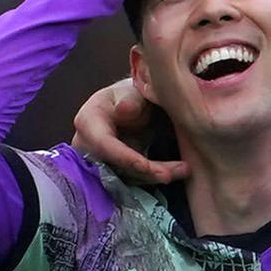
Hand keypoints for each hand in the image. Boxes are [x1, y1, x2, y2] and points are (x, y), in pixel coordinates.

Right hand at [71, 78, 187, 183]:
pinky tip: (178, 171)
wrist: (134, 105)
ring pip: (125, 177)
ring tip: (184, 169)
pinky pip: (133, 180)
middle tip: (171, 174)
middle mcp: (87, 146)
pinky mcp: (113, 171)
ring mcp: (98, 162)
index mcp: (88, 121)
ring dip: (155, 176)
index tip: (148, 166)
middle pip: (114, 167)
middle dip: (144, 173)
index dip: (125, 158)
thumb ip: (131, 99)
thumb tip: (124, 109)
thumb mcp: (133, 91)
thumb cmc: (132, 95)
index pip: (103, 145)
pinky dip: (155, 177)